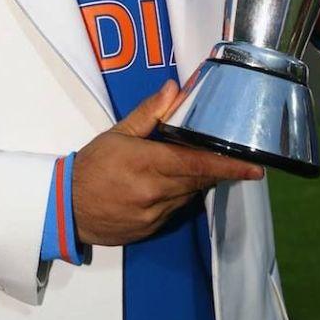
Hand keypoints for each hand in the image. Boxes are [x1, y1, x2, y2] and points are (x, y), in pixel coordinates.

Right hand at [72, 80, 262, 245]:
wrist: (66, 206)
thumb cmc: (92, 165)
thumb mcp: (118, 133)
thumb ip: (149, 112)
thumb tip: (174, 89)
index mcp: (146, 163)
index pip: (196, 165)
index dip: (228, 167)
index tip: (254, 168)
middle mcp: (153, 192)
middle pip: (197, 180)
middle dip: (215, 169)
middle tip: (229, 157)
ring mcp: (152, 215)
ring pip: (188, 196)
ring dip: (195, 181)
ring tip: (191, 165)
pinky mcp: (150, 230)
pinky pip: (175, 210)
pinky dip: (179, 196)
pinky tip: (168, 185)